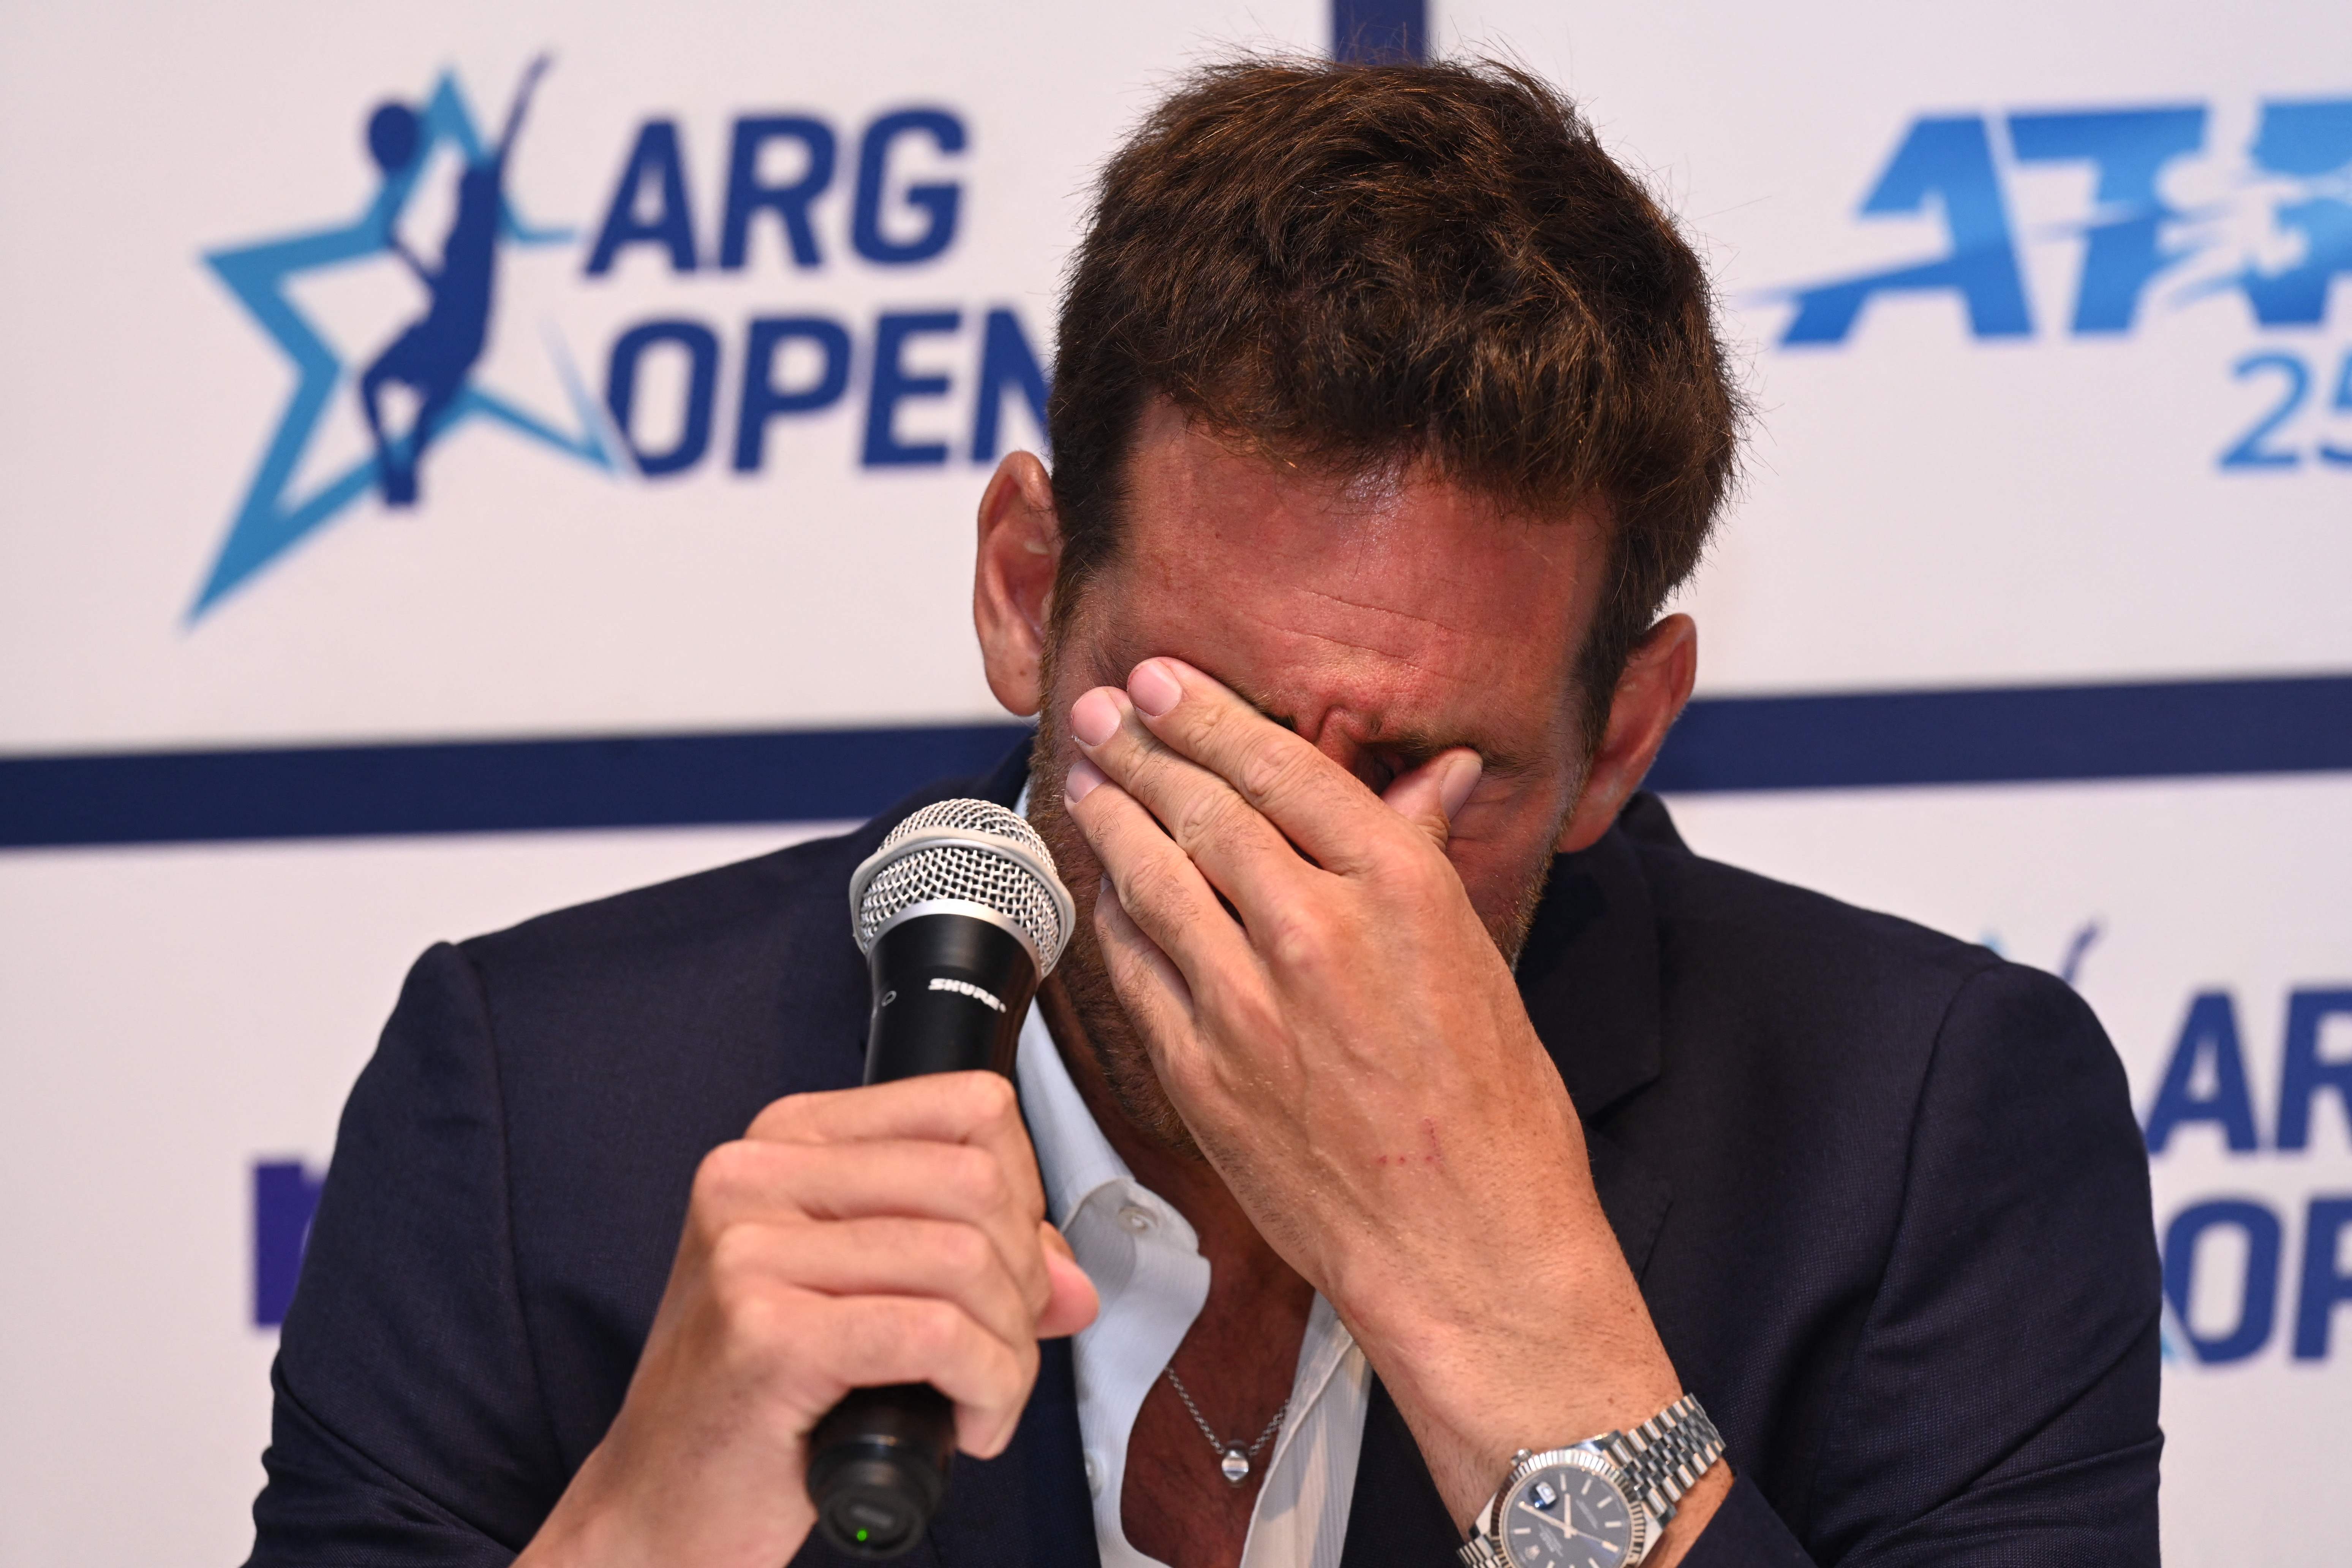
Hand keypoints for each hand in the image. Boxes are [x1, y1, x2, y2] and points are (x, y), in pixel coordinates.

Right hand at [517, 1073, 1097, 1567]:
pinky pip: (937, 1335)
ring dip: (1009, 1349)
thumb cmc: (759, 1399)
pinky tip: (964, 1427)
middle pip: (977, 1182)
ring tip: (981, 1397)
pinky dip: (986, 1389)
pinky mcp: (766, 1333)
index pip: (969, 1108)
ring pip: (967, 1260)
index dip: (1023, 1195)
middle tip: (1001, 1348)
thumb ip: (972, 1263)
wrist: (658, 1502)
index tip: (1009, 1268)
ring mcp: (751, 1251)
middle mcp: (757, 1177)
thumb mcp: (861, 1296)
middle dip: (1024, 1280)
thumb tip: (1075, 1279)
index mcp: (784, 1140)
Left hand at [1060, 658, 1693, 1527]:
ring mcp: (1247, 1005)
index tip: (1165, 681)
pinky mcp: (1201, 1073)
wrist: (1466, 1249)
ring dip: (1111, 820)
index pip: (1280, 769)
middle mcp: (1314, 933)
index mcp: (1398, 891)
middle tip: (1106, 712)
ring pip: (1152, 882)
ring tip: (1089, 778)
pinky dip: (1115, 920)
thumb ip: (1423, 860)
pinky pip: (1136, 971)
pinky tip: (1105, 892)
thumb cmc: (1494, 1118)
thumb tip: (1432, 777)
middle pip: (1202, 811)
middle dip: (1142, 750)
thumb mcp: (1478, 961)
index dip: (1208, 715)